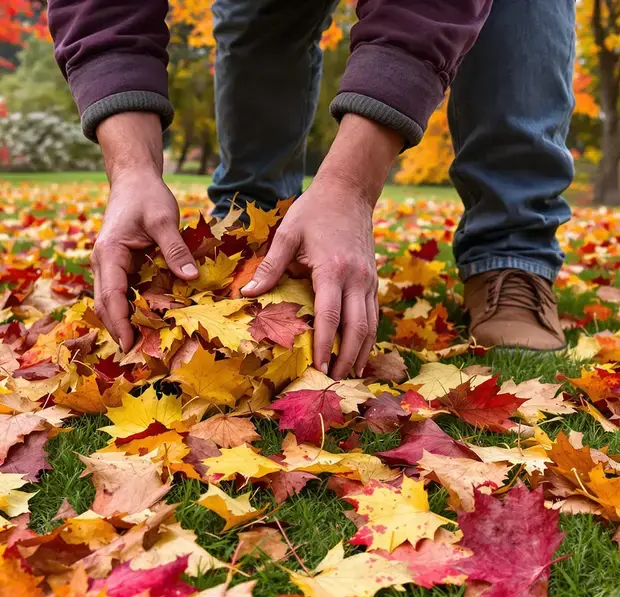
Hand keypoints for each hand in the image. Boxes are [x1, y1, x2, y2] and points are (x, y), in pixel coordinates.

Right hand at [92, 173, 197, 350]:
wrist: (134, 178)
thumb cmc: (147, 196)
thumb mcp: (164, 219)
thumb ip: (174, 249)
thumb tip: (189, 278)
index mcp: (109, 252)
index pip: (111, 295)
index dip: (119, 322)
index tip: (129, 344)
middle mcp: (103, 262)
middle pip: (106, 304)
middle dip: (119, 329)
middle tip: (138, 355)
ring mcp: (109, 265)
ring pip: (111, 301)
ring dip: (124, 322)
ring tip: (143, 345)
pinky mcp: (119, 265)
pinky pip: (122, 292)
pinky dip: (131, 308)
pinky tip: (148, 322)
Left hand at [239, 114, 401, 378]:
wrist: (349, 191)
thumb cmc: (314, 211)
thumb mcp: (287, 234)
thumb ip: (270, 266)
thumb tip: (246, 294)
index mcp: (333, 269)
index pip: (330, 315)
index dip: (325, 343)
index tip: (318, 366)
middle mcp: (356, 278)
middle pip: (357, 327)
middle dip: (347, 357)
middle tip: (334, 382)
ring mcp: (368, 280)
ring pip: (370, 324)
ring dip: (362, 352)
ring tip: (350, 376)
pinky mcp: (373, 280)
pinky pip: (373, 314)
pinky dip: (368, 336)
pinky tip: (360, 352)